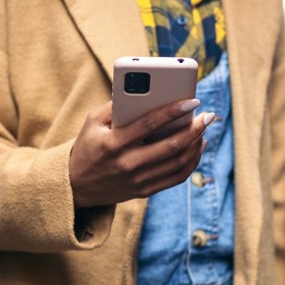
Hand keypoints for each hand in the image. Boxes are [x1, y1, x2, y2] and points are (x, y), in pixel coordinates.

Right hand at [69, 99, 214, 207]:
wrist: (76, 186)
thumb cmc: (87, 147)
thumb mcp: (92, 122)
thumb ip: (115, 106)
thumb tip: (146, 92)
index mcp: (114, 143)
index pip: (150, 124)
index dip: (174, 111)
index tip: (193, 101)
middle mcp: (128, 164)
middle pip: (171, 146)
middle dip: (194, 128)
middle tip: (207, 115)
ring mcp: (138, 180)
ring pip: (178, 163)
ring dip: (196, 145)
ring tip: (203, 130)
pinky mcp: (145, 191)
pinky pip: (176, 178)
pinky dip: (191, 163)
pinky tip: (196, 148)